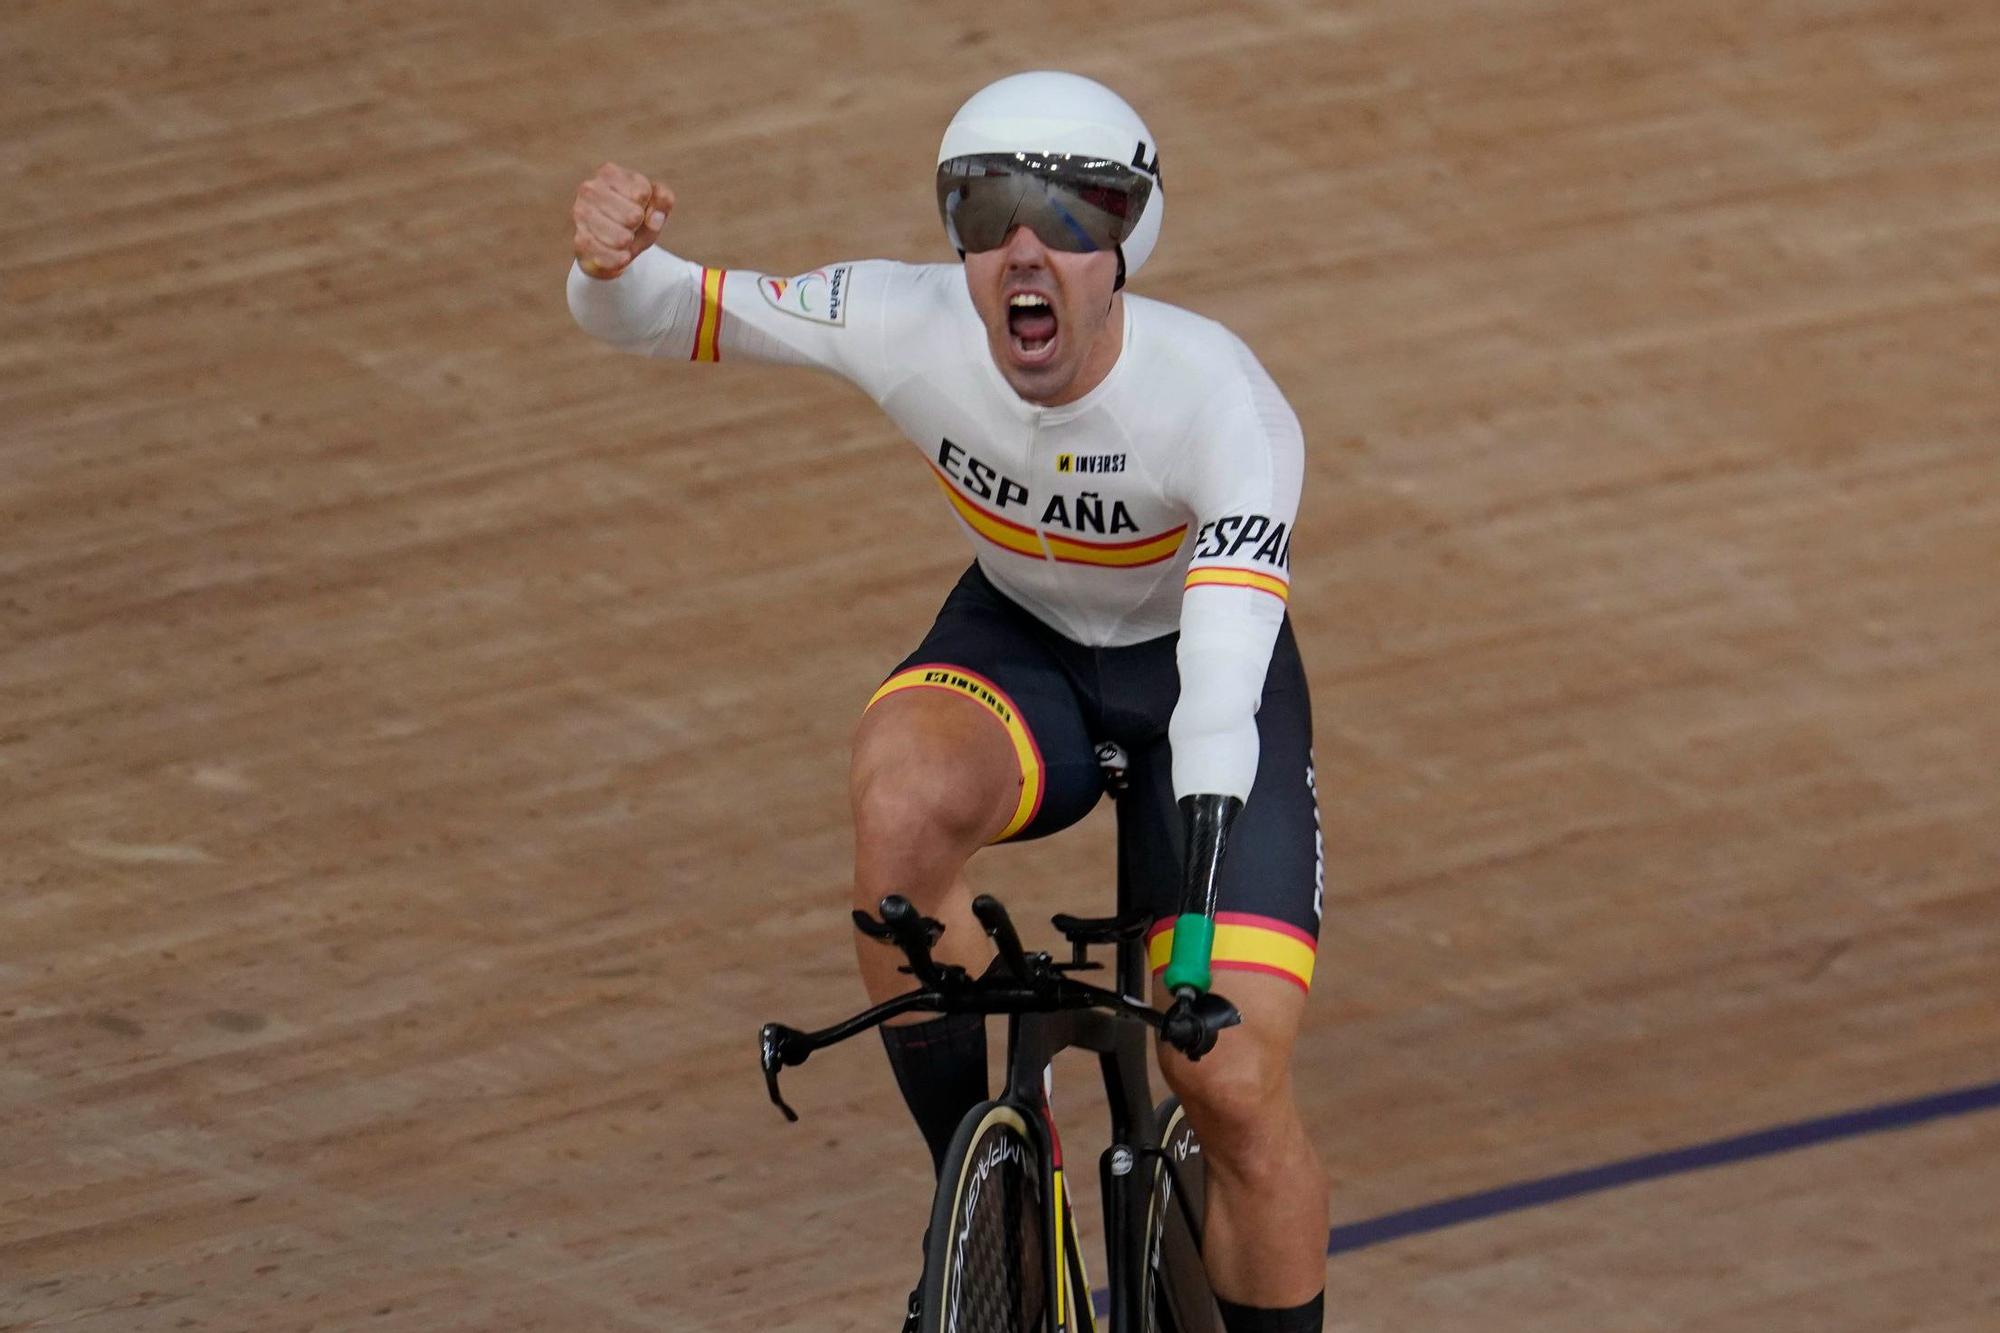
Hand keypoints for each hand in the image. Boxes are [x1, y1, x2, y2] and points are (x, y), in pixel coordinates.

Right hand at [571, 162, 673, 279]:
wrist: (611, 246)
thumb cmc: (635, 218)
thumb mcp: (654, 205)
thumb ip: (663, 200)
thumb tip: (654, 218)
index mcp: (609, 173)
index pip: (642, 193)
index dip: (648, 207)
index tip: (640, 208)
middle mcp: (590, 189)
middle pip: (633, 216)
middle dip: (638, 227)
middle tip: (631, 227)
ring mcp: (580, 214)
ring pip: (620, 239)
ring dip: (629, 245)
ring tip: (624, 240)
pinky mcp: (579, 239)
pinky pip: (608, 256)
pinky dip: (619, 260)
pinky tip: (620, 256)